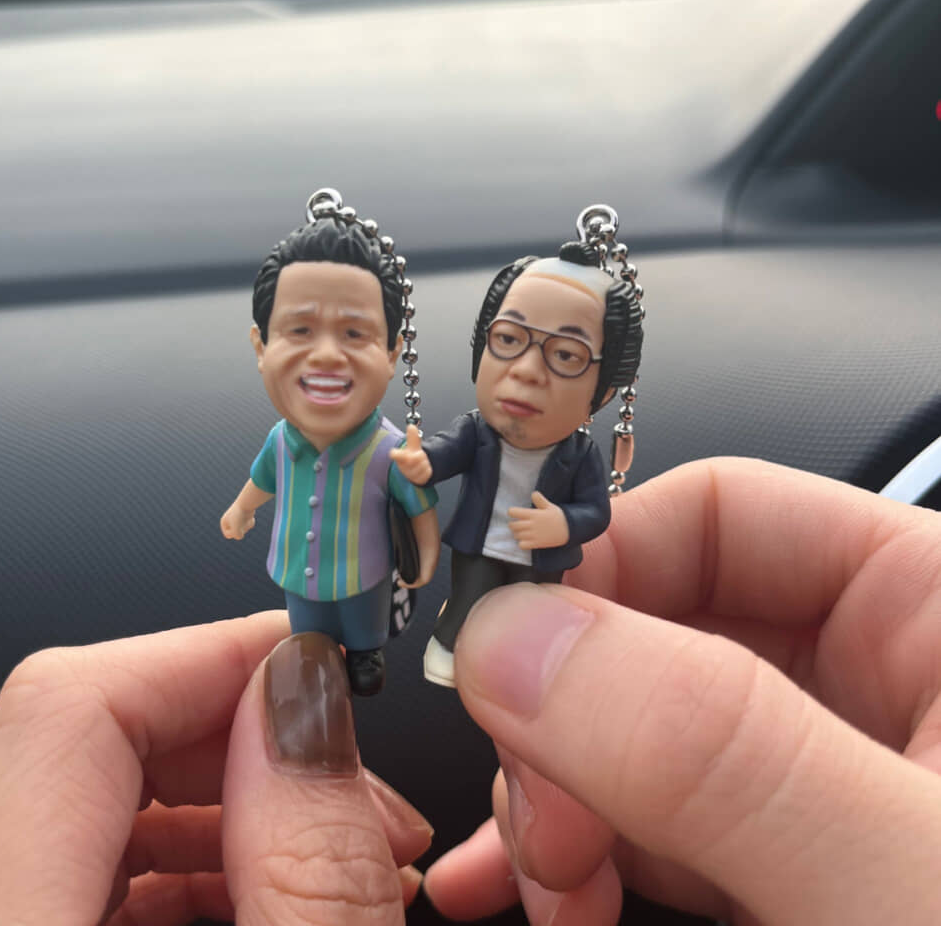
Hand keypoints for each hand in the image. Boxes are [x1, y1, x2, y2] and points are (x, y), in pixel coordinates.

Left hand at [0, 615, 431, 925]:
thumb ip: (312, 870)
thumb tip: (307, 699)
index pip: (65, 710)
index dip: (209, 658)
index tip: (319, 667)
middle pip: (80, 748)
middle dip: (242, 741)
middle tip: (355, 787)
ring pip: (93, 812)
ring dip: (230, 811)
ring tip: (343, 856)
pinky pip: (86, 880)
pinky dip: (193, 872)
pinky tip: (277, 899)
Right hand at [221, 501, 255, 539]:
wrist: (247, 502)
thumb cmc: (239, 515)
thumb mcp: (236, 529)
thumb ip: (237, 536)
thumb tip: (241, 535)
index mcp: (224, 522)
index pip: (228, 535)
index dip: (234, 533)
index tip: (237, 526)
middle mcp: (230, 521)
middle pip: (236, 533)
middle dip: (242, 530)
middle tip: (243, 522)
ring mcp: (238, 519)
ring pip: (243, 530)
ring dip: (247, 526)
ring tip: (247, 519)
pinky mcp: (245, 517)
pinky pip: (248, 525)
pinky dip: (251, 523)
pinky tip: (251, 518)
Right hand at [389, 425, 432, 485]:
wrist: (416, 471)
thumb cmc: (411, 457)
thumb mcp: (413, 446)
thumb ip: (412, 437)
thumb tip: (411, 426)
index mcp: (399, 457)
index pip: (395, 455)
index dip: (395, 454)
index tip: (393, 453)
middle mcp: (402, 467)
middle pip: (415, 458)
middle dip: (420, 455)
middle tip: (418, 456)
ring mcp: (409, 475)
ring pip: (422, 466)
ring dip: (425, 463)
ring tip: (421, 463)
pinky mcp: (417, 481)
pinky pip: (426, 473)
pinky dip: (428, 470)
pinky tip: (424, 469)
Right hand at [425, 458, 940, 924]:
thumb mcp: (909, 889)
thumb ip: (720, 751)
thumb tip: (517, 640)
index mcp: (935, 611)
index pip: (720, 512)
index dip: (596, 563)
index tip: (502, 651)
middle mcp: (874, 678)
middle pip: (653, 623)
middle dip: (564, 710)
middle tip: (540, 818)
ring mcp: (818, 774)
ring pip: (629, 725)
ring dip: (556, 794)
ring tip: (545, 885)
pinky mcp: (784, 857)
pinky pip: (646, 816)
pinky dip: (571, 848)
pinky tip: (523, 887)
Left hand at [507, 491, 568, 549]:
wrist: (569, 530)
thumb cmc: (559, 517)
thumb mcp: (550, 507)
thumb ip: (540, 500)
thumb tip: (533, 493)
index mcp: (534, 514)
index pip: (514, 512)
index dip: (512, 512)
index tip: (515, 513)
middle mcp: (532, 525)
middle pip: (513, 525)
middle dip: (513, 524)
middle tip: (517, 523)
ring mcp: (534, 535)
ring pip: (517, 535)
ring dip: (517, 533)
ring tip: (521, 532)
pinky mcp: (537, 543)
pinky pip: (522, 545)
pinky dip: (522, 543)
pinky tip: (526, 540)